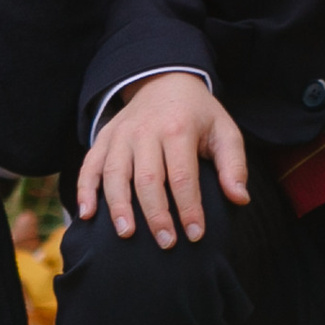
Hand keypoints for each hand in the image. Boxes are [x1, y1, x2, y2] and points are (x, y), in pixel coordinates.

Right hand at [75, 70, 246, 247]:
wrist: (166, 80)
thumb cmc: (198, 114)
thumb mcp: (225, 131)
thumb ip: (234, 165)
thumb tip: (239, 199)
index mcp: (178, 128)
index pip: (182, 176)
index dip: (188, 208)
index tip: (196, 235)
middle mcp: (145, 130)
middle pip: (147, 178)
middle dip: (156, 215)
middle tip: (166, 244)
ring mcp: (121, 133)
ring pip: (115, 173)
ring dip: (119, 206)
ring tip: (127, 234)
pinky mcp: (104, 137)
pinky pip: (90, 164)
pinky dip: (85, 189)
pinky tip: (87, 214)